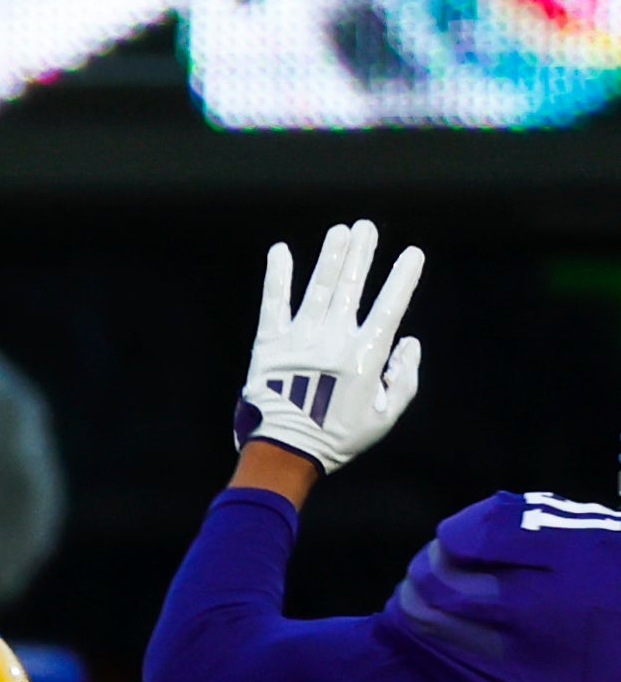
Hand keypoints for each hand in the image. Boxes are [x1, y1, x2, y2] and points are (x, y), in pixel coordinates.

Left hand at [238, 220, 424, 471]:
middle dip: (361, 255)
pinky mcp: (269, 347)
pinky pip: (273, 305)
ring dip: (330, 258)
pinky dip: (277, 278)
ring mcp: (299, 341)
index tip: (413, 253)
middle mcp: (333, 341)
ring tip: (340, 231)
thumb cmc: (338, 438)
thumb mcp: (386, 416)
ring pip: (318, 290)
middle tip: (366, 227)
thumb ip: (404, 377)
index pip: (389, 307)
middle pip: (351, 288)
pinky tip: (279, 251)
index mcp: (365, 356)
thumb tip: (409, 341)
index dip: (402, 278)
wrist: (285, 454)